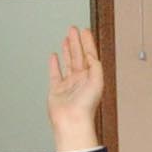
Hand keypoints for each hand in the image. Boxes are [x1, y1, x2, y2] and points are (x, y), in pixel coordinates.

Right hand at [49, 24, 108, 151]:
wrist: (72, 121)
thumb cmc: (86, 107)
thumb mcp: (97, 81)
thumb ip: (94, 65)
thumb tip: (89, 54)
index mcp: (91, 76)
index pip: (90, 54)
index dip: (87, 41)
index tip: (84, 30)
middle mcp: (81, 79)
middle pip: (78, 55)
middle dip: (76, 41)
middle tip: (73, 29)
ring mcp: (68, 84)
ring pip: (68, 62)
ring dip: (67, 49)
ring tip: (66, 38)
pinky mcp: (57, 90)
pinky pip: (55, 73)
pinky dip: (54, 64)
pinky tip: (54, 56)